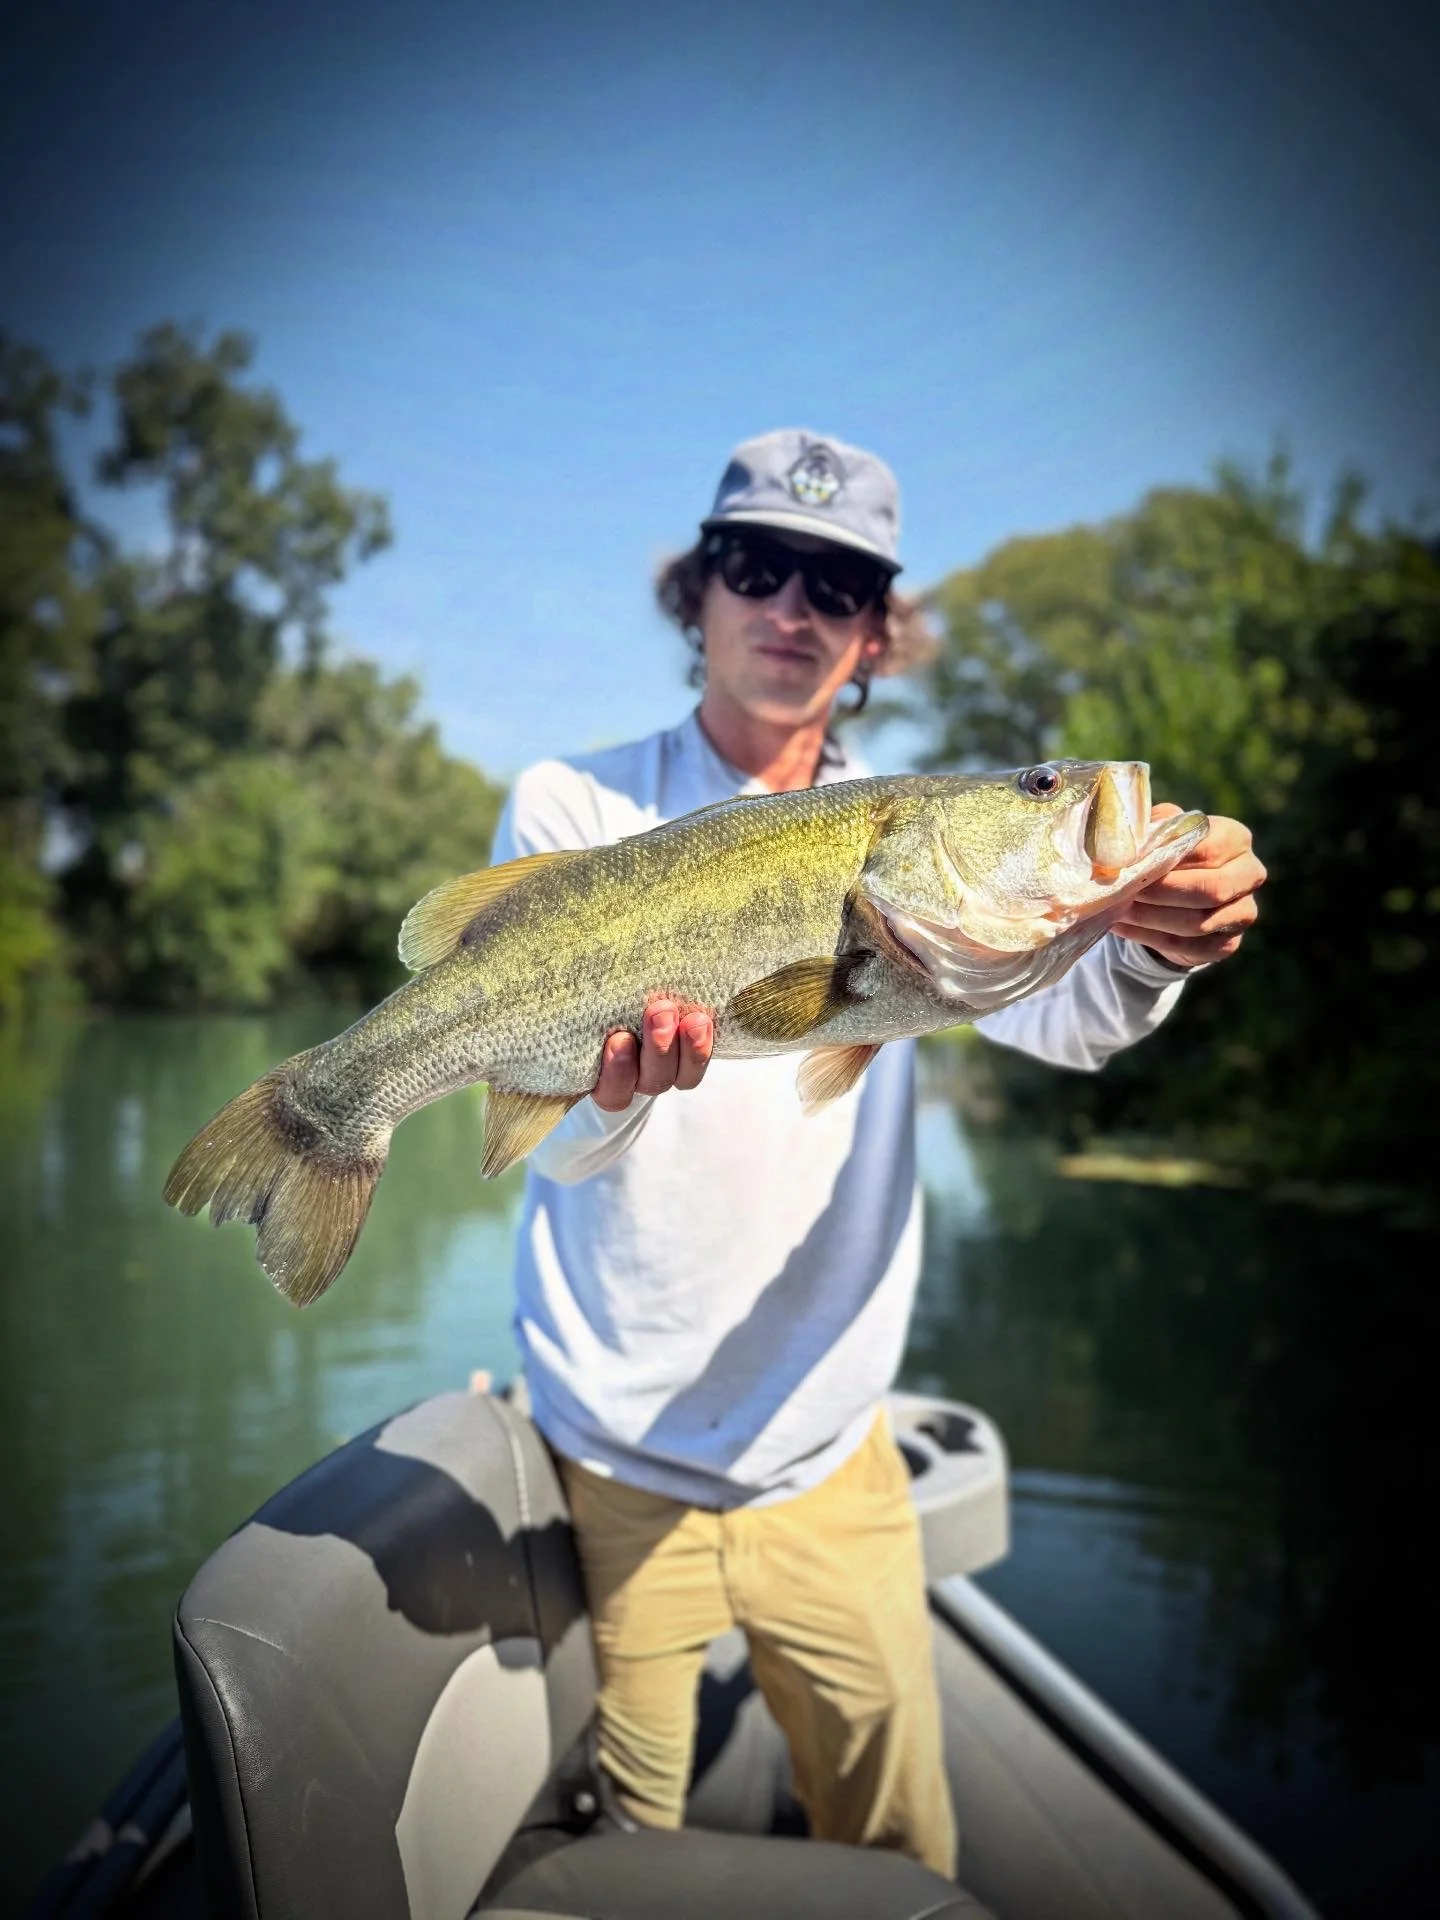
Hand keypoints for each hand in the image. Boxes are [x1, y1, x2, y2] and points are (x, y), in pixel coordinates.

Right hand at [593, 997, 714, 1111]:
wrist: (626, 993)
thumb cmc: (596, 997)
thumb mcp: (585, 999)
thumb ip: (581, 991)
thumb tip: (554, 948)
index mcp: (600, 1076)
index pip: (609, 1091)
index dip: (616, 1073)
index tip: (617, 1040)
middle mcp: (633, 1080)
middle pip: (649, 1081)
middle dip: (656, 1048)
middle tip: (659, 1012)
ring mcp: (662, 1071)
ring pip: (678, 1077)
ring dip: (687, 1049)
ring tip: (692, 1018)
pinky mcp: (687, 1059)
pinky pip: (697, 1066)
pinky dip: (703, 1047)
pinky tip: (705, 1020)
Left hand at [1112, 806, 1265, 969]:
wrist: (1180, 895)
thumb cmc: (1170, 854)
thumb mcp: (1162, 833)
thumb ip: (1152, 831)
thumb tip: (1129, 847)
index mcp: (1236, 839)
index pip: (1207, 849)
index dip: (1167, 858)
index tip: (1131, 863)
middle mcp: (1249, 874)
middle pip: (1210, 889)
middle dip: (1160, 892)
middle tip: (1124, 890)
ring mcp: (1243, 912)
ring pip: (1196, 923)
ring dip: (1150, 917)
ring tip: (1117, 908)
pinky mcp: (1226, 944)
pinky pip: (1187, 946)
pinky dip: (1148, 938)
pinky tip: (1122, 926)